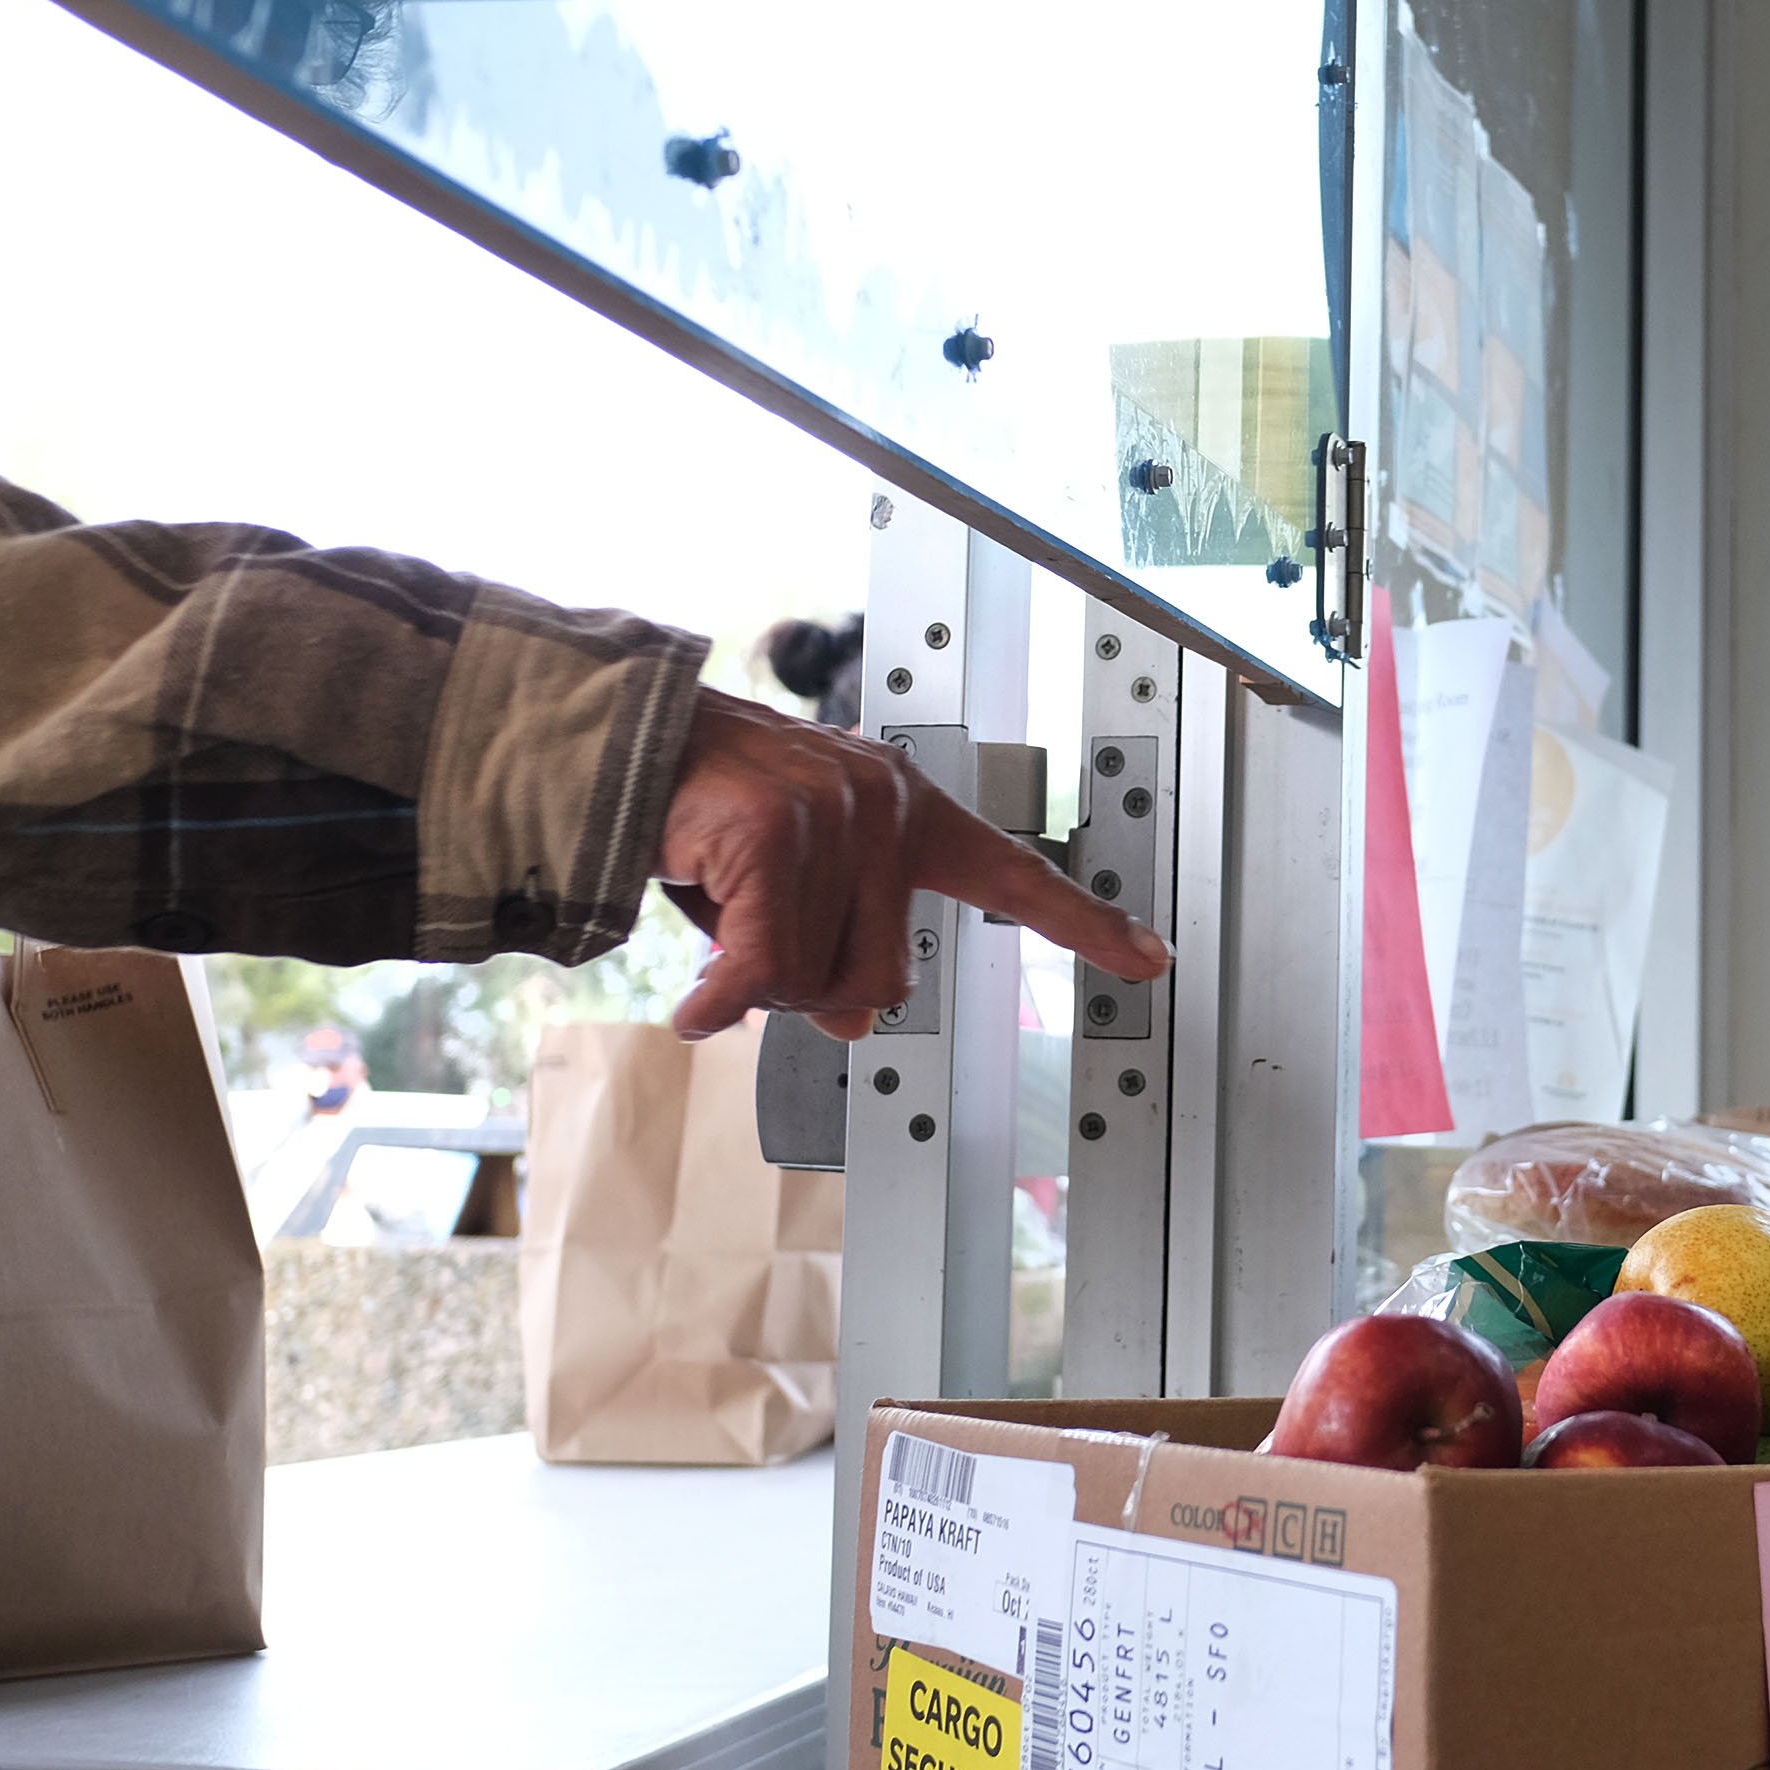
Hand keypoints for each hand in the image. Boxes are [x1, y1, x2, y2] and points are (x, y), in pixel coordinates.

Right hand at [656, 691, 1169, 1040]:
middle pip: (883, 980)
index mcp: (909, 811)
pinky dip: (722, 999)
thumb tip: (856, 1024)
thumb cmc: (704, 809)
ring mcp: (837, 816)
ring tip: (718, 910)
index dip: (1085, 924)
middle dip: (811, 986)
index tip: (1148, 958)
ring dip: (753, 976)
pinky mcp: (776, 835)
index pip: (1014, 877)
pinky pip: (764, 971)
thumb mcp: (795, 884)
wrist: (620, 746)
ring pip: (816, 981)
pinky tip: (698, 1005)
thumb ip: (842, 944)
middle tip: (753, 940)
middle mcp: (889, 807)